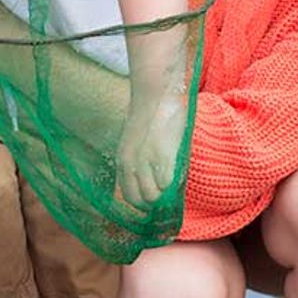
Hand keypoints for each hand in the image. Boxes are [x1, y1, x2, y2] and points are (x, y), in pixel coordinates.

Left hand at [115, 94, 187, 208]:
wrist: (155, 94)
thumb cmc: (150, 116)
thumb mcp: (136, 142)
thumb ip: (139, 161)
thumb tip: (154, 182)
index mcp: (122, 159)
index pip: (126, 194)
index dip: (141, 201)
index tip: (153, 201)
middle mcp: (129, 163)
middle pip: (137, 200)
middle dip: (152, 203)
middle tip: (164, 195)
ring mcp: (144, 160)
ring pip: (152, 196)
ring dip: (163, 193)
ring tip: (170, 181)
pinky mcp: (161, 155)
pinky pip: (166, 183)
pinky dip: (172, 181)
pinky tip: (176, 169)